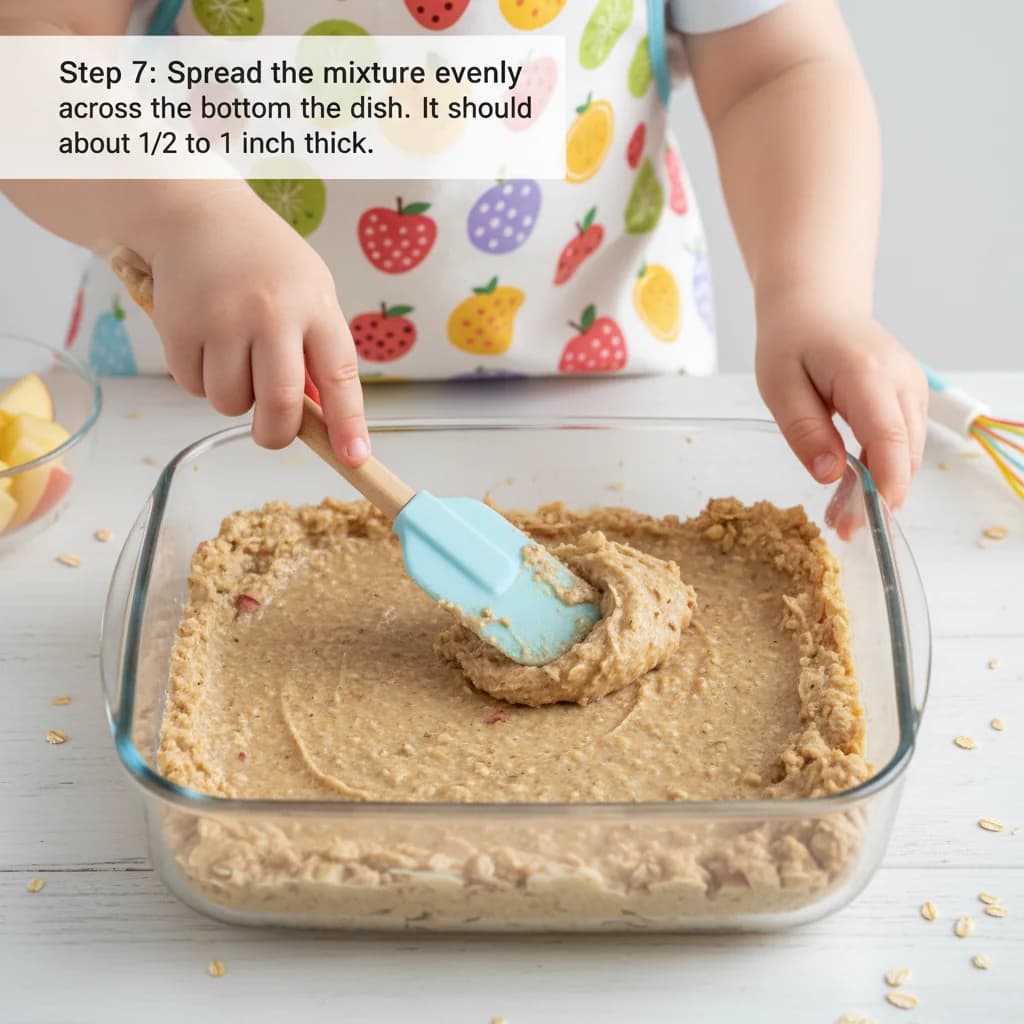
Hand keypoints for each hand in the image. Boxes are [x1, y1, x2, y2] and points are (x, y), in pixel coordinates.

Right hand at [146, 184, 368, 464]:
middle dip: (277, 433)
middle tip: (271, 433)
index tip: (355, 457)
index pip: (339, 376)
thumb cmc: (265, 261)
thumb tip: (323, 416)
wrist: (197, 213)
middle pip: (279, 404)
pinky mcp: (179, 326)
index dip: (348, 423)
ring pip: (231, 403)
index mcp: (315, 306)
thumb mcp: (310, 292)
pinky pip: (193, 386)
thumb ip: (318, 350)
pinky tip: (205, 344)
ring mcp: (222, 320)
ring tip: (235, 360)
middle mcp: (271, 313)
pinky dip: (200, 380)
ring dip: (234, 399)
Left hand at [756, 311, 927, 509]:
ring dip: (879, 489)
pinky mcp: (910, 399)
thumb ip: (804, 430)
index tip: (878, 515)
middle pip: (904, 450)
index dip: (887, 478)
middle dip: (878, 496)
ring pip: (907, 453)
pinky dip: (880, 470)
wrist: (818, 306)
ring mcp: (912, 389)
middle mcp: (901, 380)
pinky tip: (850, 492)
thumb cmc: (793, 342)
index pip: (888, 432)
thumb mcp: (779, 386)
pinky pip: (902, 443)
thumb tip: (829, 474)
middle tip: (843, 530)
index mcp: (866, 372)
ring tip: (840, 520)